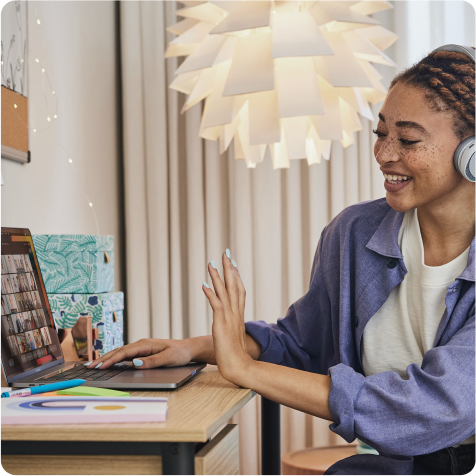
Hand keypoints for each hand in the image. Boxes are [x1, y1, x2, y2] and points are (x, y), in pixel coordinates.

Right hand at [84, 338, 194, 369]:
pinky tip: (107, 364)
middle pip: (118, 351)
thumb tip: (135, 363)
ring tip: (93, 366)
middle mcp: (141, 344)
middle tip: (89, 367)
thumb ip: (152, 361)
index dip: (111, 359)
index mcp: (145, 344)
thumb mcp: (168, 358)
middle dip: (103, 359)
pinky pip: (125, 356)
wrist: (188, 349)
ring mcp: (141, 348)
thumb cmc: (179, 353)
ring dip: (107, 359)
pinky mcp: (142, 352)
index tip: (100, 366)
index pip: (124, 352)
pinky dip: (114, 359)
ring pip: (120, 353)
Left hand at [202, 250, 252, 384]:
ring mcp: (229, 318)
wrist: (240, 367)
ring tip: (211, 262)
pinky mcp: (222, 324)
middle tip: (225, 253)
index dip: (236, 275)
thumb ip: (233, 326)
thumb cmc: (236, 356)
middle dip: (229, 268)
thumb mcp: (234, 336)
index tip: (232, 263)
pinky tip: (204, 285)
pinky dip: (211, 294)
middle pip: (234, 285)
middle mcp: (236, 313)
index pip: (239, 290)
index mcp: (239, 315)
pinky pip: (216, 305)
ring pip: (224, 292)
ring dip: (218, 276)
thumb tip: (227, 321)